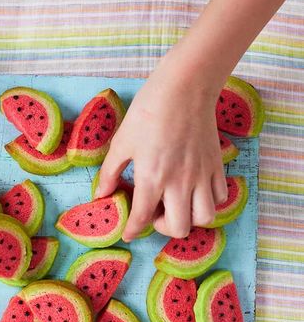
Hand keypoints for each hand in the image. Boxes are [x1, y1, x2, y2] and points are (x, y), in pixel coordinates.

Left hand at [95, 54, 227, 239]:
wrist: (184, 87)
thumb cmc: (148, 112)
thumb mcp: (122, 142)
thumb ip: (110, 172)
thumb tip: (101, 194)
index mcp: (152, 177)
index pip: (142, 218)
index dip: (132, 230)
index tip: (128, 234)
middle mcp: (179, 182)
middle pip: (179, 228)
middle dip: (163, 228)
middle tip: (154, 215)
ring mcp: (201, 175)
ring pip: (204, 218)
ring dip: (189, 219)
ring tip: (177, 206)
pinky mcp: (216, 165)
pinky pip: (220, 197)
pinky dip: (208, 202)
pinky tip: (194, 191)